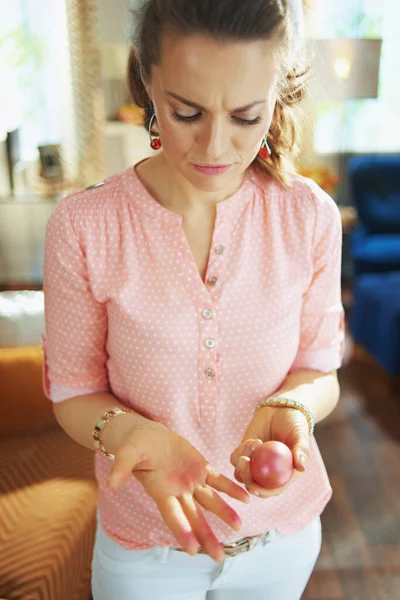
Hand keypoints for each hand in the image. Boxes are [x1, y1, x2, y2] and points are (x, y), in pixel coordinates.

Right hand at [107, 424, 249, 562]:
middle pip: (194, 518)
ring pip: (210, 501)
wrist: (148, 434)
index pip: (172, 515)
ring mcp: (191, 481)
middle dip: (206, 536)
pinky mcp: (201, 468)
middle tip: (219, 557)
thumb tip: (111, 482)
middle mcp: (178, 492)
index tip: (192, 550)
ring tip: (239, 526)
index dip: (182, 531)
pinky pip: (218, 480)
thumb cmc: (135, 445)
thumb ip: (122, 467)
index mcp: (160, 491)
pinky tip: (245, 499)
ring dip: (224, 513)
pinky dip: (231, 489)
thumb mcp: (127, 453)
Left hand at [230, 406, 310, 498]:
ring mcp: (254, 463)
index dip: (261, 492)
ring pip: (240, 473)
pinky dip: (240, 451)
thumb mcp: (301, 436)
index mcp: (282, 475)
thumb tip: (302, 467)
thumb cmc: (295, 425)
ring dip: (243, 461)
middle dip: (245, 476)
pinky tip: (253, 440)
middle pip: (251, 483)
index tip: (253, 487)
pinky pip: (236, 458)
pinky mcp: (244, 452)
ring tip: (256, 442)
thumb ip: (302, 450)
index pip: (270, 490)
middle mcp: (266, 472)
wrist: (282, 410)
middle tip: (246, 461)